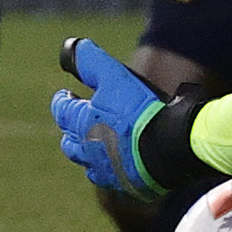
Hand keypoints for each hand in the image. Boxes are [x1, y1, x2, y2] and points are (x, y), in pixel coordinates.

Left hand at [49, 36, 167, 197]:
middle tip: (77, 120)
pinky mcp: (126, 184)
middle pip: (70, 142)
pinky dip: (110, 168)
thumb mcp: (114, 76)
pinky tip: (118, 162)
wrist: (170, 146)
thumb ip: (90, 62)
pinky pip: (111, 178)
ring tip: (96, 142)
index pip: (61, 111)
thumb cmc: (139, 110)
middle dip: (70, 130)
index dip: (61, 100)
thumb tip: (74, 47)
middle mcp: (88, 151)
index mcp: (81, 124)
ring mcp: (107, 171)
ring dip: (88, 152)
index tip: (64, 94)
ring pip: (88, 163)